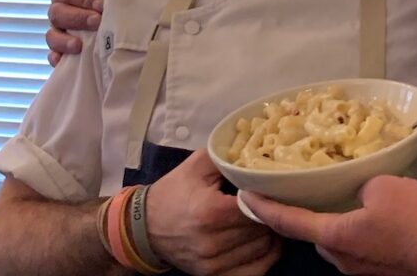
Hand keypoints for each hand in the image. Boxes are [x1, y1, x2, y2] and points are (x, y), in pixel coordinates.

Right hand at [45, 0, 118, 65]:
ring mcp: (63, 30)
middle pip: (55, 12)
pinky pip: (53, 55)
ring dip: (63, 40)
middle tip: (97, 21)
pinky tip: (64, 62)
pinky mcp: (66, 50)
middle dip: (76, 17)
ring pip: (51, 34)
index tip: (101, 4)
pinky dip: (57, 58)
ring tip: (79, 45)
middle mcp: (64, 9)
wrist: (140, 11)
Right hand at [147, 149, 281, 275]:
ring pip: (263, 248)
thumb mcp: (197, 164)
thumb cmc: (174, 191)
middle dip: (270, 213)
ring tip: (266, 217)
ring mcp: (212, 263)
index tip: (271, 186)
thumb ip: (228, 156)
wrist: (144, 227)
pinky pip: (255, 270)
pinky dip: (266, 255)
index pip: (257, 206)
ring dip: (270, 233)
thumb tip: (258, 153)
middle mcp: (212, 242)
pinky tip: (264, 239)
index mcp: (210, 211)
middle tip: (272, 200)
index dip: (268, 195)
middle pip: (263, 228)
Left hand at [241, 175, 416, 275]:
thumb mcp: (382, 186)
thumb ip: (359, 186)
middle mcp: (340, 258)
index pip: (287, 222)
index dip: (263, 207)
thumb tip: (359, 193)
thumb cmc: (414, 220)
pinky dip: (360, 230)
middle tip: (309, 188)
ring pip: (340, 240)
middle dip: (309, 213)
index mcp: (334, 236)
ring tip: (351, 198)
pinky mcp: (381, 271)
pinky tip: (380, 216)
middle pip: (315, 233)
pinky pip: (361, 247)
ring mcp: (361, 270)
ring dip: (339, 221)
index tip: (245, 196)